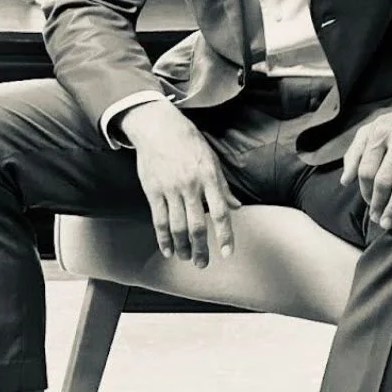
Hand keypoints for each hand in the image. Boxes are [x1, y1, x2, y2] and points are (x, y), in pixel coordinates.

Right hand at [119, 98, 239, 267]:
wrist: (158, 127)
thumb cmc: (190, 142)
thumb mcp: (212, 160)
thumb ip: (223, 186)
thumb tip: (237, 207)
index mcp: (209, 178)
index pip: (220, 212)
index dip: (225, 235)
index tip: (228, 253)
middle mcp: (191, 186)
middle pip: (197, 225)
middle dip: (202, 249)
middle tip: (203, 264)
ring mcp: (170, 189)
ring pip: (177, 226)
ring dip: (183, 246)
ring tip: (187, 258)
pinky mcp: (153, 191)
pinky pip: (159, 220)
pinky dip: (163, 238)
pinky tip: (168, 250)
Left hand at [341, 103, 391, 230]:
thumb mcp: (373, 130)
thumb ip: (355, 152)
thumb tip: (345, 181)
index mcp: (380, 133)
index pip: (366, 169)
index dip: (365, 191)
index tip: (368, 203)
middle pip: (383, 180)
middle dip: (378, 203)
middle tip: (377, 219)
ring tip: (389, 222)